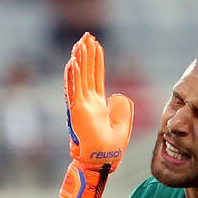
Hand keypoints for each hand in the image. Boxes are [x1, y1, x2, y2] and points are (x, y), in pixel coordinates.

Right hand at [60, 32, 133, 197]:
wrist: (103, 161)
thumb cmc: (111, 148)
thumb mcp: (123, 123)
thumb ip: (122, 108)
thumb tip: (117, 96)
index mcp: (98, 105)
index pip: (96, 77)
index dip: (96, 60)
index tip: (95, 44)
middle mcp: (88, 103)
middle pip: (86, 73)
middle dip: (86, 54)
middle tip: (85, 36)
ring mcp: (81, 106)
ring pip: (79, 78)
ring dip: (79, 61)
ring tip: (79, 44)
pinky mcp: (77, 112)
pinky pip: (74, 91)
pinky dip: (73, 76)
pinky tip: (74, 62)